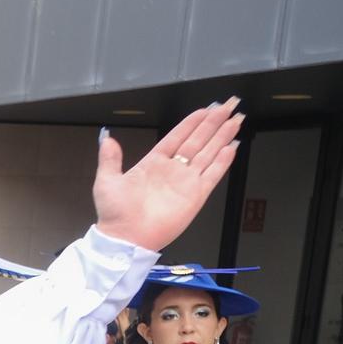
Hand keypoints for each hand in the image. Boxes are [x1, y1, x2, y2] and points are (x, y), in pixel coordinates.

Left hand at [93, 99, 243, 250]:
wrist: (125, 238)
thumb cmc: (115, 213)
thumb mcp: (106, 181)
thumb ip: (110, 158)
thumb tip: (107, 138)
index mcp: (153, 163)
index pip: (177, 136)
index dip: (192, 122)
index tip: (206, 108)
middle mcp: (173, 170)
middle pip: (198, 140)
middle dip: (214, 122)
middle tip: (229, 105)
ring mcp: (186, 182)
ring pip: (209, 152)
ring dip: (223, 136)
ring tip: (236, 119)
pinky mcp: (196, 196)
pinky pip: (213, 174)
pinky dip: (223, 160)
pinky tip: (233, 146)